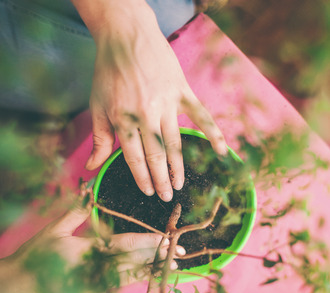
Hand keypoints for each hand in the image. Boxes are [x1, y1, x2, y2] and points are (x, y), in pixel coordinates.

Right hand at [0, 203, 183, 292]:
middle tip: (179, 253)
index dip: (146, 240)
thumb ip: (75, 213)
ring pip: (127, 281)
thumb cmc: (35, 254)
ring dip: (150, 276)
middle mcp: (94, 268)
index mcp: (88, 248)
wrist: (18, 285)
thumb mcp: (54, 230)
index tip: (166, 237)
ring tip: (171, 272)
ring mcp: (91, 288)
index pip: (123, 242)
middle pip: (132, 262)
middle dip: (156, 257)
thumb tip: (88, 192)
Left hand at [83, 0, 226, 200]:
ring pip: (175, 142)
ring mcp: (166, 103)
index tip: (148, 192)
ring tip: (180, 184)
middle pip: (156, 155)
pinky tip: (221, 150)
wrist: (126, 36)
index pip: (134, 158)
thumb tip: (92, 167)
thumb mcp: (97, 106)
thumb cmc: (109, 72)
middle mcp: (145, 115)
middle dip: (161, 179)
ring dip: (178, 166)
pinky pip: (201, 115)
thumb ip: (99, 139)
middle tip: (166, 197)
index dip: (142, 178)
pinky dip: (213, 133)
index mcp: (123, 119)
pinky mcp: (182, 91)